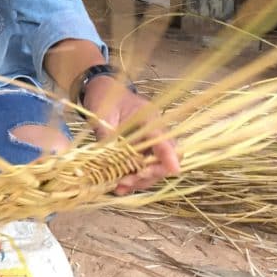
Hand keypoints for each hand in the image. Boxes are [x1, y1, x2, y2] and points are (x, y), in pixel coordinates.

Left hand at [82, 76, 179, 194]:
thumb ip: (106, 135)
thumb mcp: (103, 114)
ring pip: (154, 166)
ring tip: (119, 188)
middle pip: (163, 158)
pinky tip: (120, 186)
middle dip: (149, 175)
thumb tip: (105, 160)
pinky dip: (134, 178)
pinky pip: (143, 166)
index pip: (163, 138)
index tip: (174, 170)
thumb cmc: (104, 96)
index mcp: (149, 118)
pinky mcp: (141, 148)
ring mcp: (148, 140)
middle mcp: (154, 131)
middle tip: (126, 183)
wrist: (102, 88)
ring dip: (140, 180)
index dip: (169, 155)